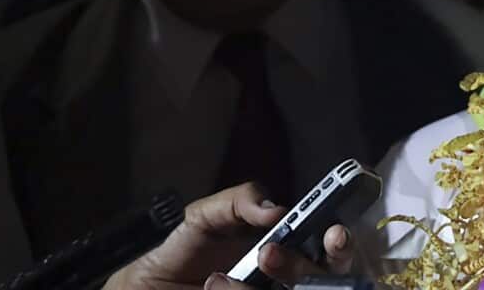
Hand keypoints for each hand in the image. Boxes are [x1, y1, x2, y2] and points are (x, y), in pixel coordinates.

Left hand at [103, 183, 353, 289]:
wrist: (143, 289)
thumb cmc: (178, 252)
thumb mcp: (205, 216)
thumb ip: (240, 202)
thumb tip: (278, 209)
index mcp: (286, 253)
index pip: (329, 251)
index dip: (339, 244)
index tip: (333, 236)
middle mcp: (285, 283)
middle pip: (323, 280)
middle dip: (305, 267)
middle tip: (268, 256)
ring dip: (263, 284)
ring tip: (214, 281)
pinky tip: (211, 286)